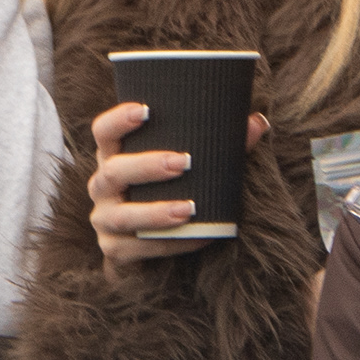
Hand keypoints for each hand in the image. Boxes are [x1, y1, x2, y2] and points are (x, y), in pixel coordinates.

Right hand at [84, 100, 268, 265]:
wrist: (145, 246)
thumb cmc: (167, 191)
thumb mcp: (182, 166)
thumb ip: (216, 144)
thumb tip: (257, 122)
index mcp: (115, 156)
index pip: (104, 131)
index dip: (118, 119)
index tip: (144, 110)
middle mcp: (103, 185)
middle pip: (115, 171)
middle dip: (148, 166)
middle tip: (183, 162)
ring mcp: (105, 219)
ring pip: (124, 215)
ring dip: (156, 212)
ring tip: (189, 209)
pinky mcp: (115, 249)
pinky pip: (139, 248)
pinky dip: (171, 243)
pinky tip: (197, 237)